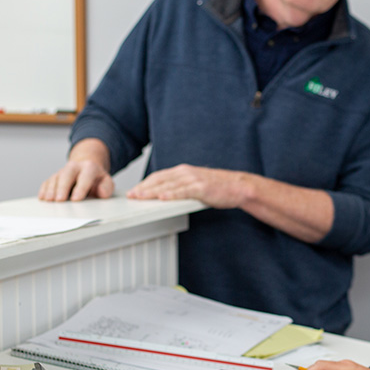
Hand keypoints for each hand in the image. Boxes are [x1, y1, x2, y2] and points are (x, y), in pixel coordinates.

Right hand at [38, 159, 113, 201]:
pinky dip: (44, 189)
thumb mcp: (106, 182)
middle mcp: (74, 167)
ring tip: (49, 200)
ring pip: (55, 178)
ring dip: (51, 189)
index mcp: (89, 167)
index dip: (81, 187)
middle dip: (62, 187)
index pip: (85, 176)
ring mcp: (63, 171)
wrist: (87, 168)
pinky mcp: (54, 177)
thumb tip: (101, 192)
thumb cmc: (96, 179)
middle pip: (67, 175)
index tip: (76, 199)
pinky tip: (43, 197)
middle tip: (59, 200)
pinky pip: (47, 182)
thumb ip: (106, 187)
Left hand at [126, 164, 247, 208]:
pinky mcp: (201, 188)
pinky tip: (162, 198)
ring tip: (140, 197)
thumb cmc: (218, 187)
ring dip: (152, 191)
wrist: (238, 186)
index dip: (145, 183)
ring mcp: (193, 179)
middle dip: (143, 188)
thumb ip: (181, 186)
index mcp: (183, 171)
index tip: (134, 190)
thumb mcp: (195, 182)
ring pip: (167, 185)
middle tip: (131, 195)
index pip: (159, 176)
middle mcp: (186, 173)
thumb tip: (166, 194)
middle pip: (159, 179)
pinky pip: (183, 192)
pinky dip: (171, 194)